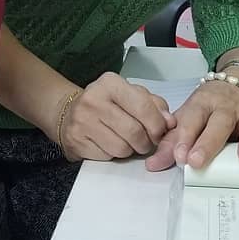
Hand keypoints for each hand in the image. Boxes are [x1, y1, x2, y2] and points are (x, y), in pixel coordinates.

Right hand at [57, 73, 174, 162]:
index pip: (144, 107)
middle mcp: (93, 99)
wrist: (69, 112)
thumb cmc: (106, 103)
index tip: (160, 132)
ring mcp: (82, 121)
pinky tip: (110, 144)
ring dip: (130, 150)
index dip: (157, 125)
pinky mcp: (76, 141)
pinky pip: (107, 157)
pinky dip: (114, 155)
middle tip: (145, 141)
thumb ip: (153, 105)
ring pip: (122, 148)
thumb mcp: (130, 95)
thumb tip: (169, 122)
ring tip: (126, 141)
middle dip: (146, 142)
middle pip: (134, 132)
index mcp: (110, 83)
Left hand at [145, 77, 238, 171]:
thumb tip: (151, 165)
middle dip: (207, 143)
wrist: (235, 82)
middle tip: (197, 162)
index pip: (190, 119)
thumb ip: (169, 142)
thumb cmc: (206, 108)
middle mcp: (224, 106)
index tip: (177, 156)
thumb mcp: (186, 118)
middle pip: (216, 124)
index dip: (183, 137)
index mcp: (201, 103)